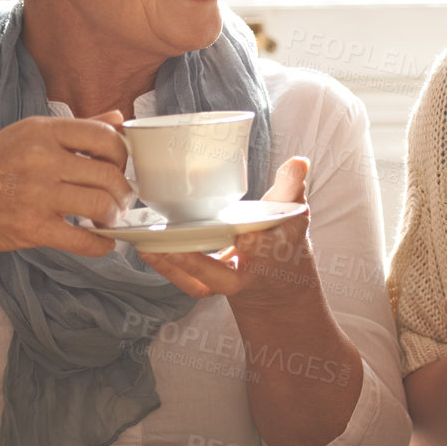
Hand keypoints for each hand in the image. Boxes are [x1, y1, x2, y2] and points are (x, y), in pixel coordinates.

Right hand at [0, 111, 134, 261]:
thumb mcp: (28, 135)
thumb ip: (76, 128)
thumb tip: (119, 118)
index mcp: (42, 131)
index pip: (105, 136)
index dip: (122, 156)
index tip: (119, 169)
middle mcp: (40, 158)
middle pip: (108, 174)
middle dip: (123, 192)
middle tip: (120, 201)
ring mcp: (36, 193)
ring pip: (100, 205)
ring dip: (112, 216)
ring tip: (107, 219)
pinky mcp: (32, 227)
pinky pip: (83, 239)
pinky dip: (101, 244)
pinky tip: (101, 242)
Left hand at [139, 156, 314, 305]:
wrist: (275, 277)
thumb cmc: (279, 234)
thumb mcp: (291, 208)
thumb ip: (291, 184)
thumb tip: (299, 161)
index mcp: (276, 250)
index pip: (270, 249)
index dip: (259, 245)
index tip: (246, 238)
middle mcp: (250, 271)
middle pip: (227, 276)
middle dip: (202, 265)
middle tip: (176, 248)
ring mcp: (228, 281)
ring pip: (200, 282)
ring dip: (175, 267)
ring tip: (149, 247)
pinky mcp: (209, 284)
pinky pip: (188, 282)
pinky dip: (168, 269)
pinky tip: (147, 249)